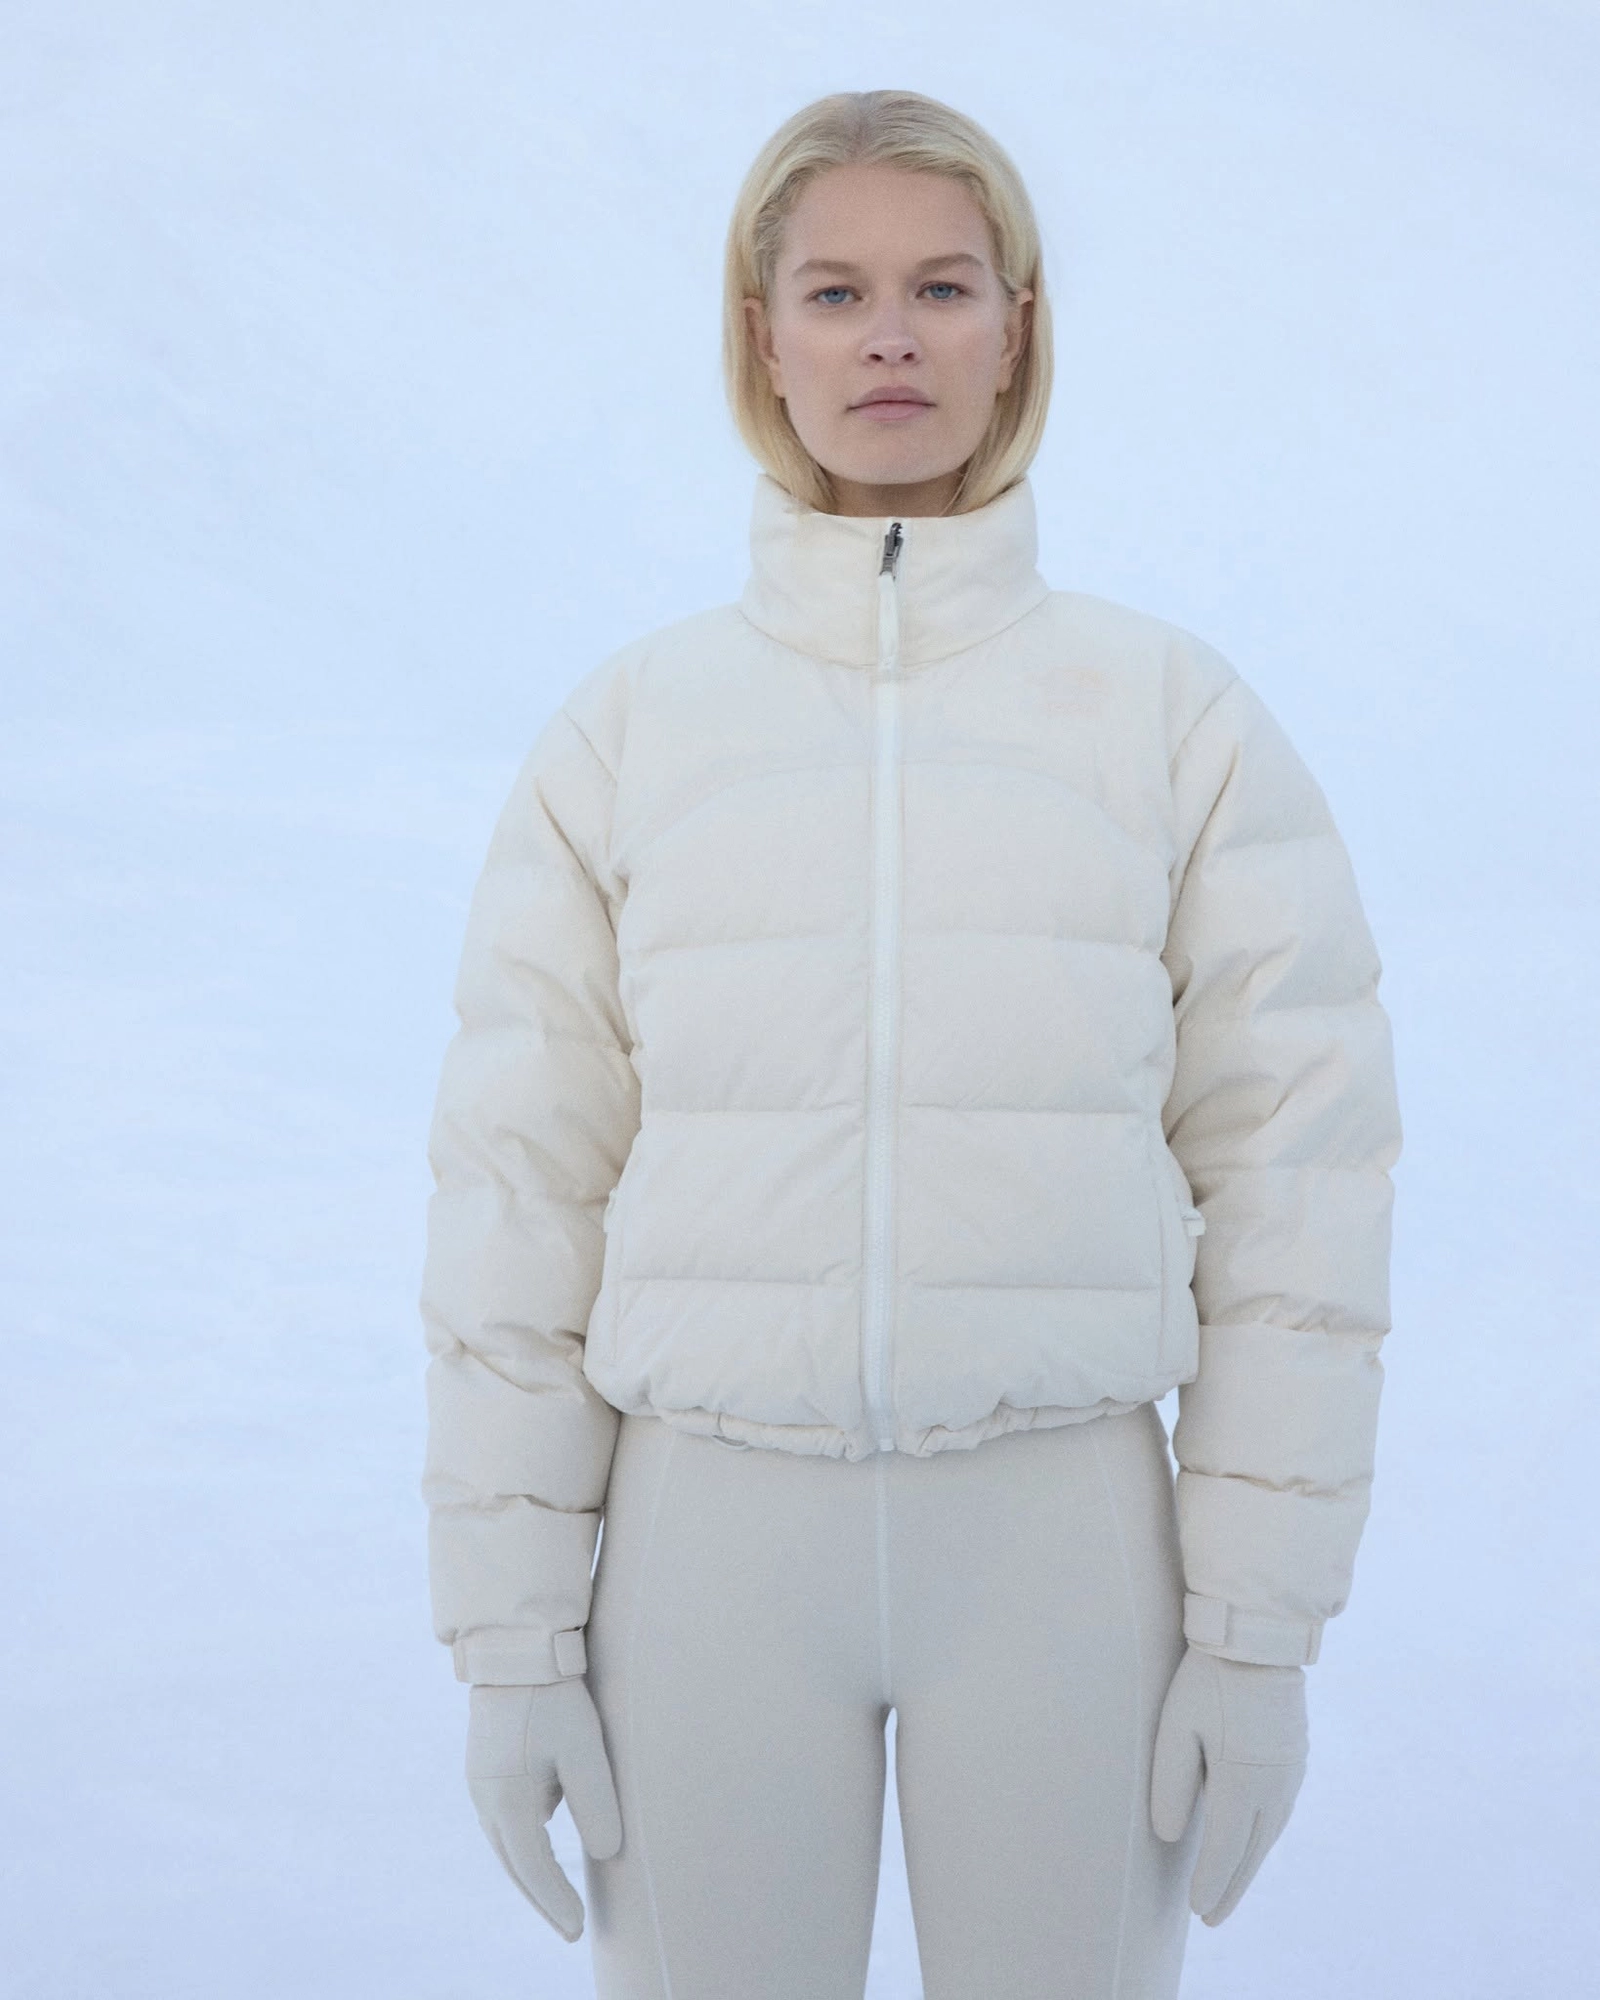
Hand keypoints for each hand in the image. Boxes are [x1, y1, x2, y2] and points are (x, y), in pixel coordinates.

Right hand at [466, 1678, 622, 1940]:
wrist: (515, 1649)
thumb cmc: (553, 1698)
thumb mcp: (584, 1750)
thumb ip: (596, 1804)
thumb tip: (607, 1853)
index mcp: (507, 1802)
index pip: (534, 1869)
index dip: (556, 1903)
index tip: (578, 1930)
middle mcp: (487, 1799)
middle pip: (515, 1864)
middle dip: (542, 1897)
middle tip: (569, 1927)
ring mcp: (482, 1782)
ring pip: (507, 1842)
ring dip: (531, 1869)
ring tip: (558, 1894)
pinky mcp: (486, 1765)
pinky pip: (506, 1817)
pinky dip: (525, 1839)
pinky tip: (545, 1836)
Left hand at [1150, 1646, 1307, 1925]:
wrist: (1258, 1639)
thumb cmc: (1207, 1680)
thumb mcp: (1175, 1728)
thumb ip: (1171, 1785)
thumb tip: (1169, 1835)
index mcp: (1241, 1783)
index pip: (1224, 1849)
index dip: (1210, 1883)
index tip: (1197, 1910)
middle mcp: (1273, 1787)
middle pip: (1250, 1852)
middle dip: (1230, 1887)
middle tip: (1212, 1918)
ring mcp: (1290, 1773)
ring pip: (1269, 1835)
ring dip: (1249, 1865)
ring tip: (1230, 1890)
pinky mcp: (1297, 1757)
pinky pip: (1280, 1812)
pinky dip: (1264, 1837)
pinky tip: (1254, 1844)